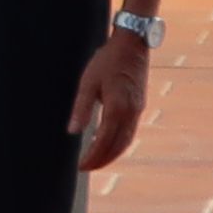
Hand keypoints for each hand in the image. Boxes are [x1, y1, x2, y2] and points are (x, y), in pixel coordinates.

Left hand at [69, 25, 153, 173]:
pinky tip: (110, 143)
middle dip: (102, 160)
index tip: (81, 166)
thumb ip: (82, 108)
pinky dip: (120, 143)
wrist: (132, 44)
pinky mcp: (139, 105)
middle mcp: (131, 112)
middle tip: (87, 167)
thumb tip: (73, 132)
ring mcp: (138, 109)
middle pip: (118, 145)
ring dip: (113, 154)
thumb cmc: (108, 60)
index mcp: (117, 107)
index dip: (93, 156)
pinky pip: (130, 131)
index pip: (104, 141)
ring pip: (127, 140)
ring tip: (98, 161)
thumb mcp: (88, 82)